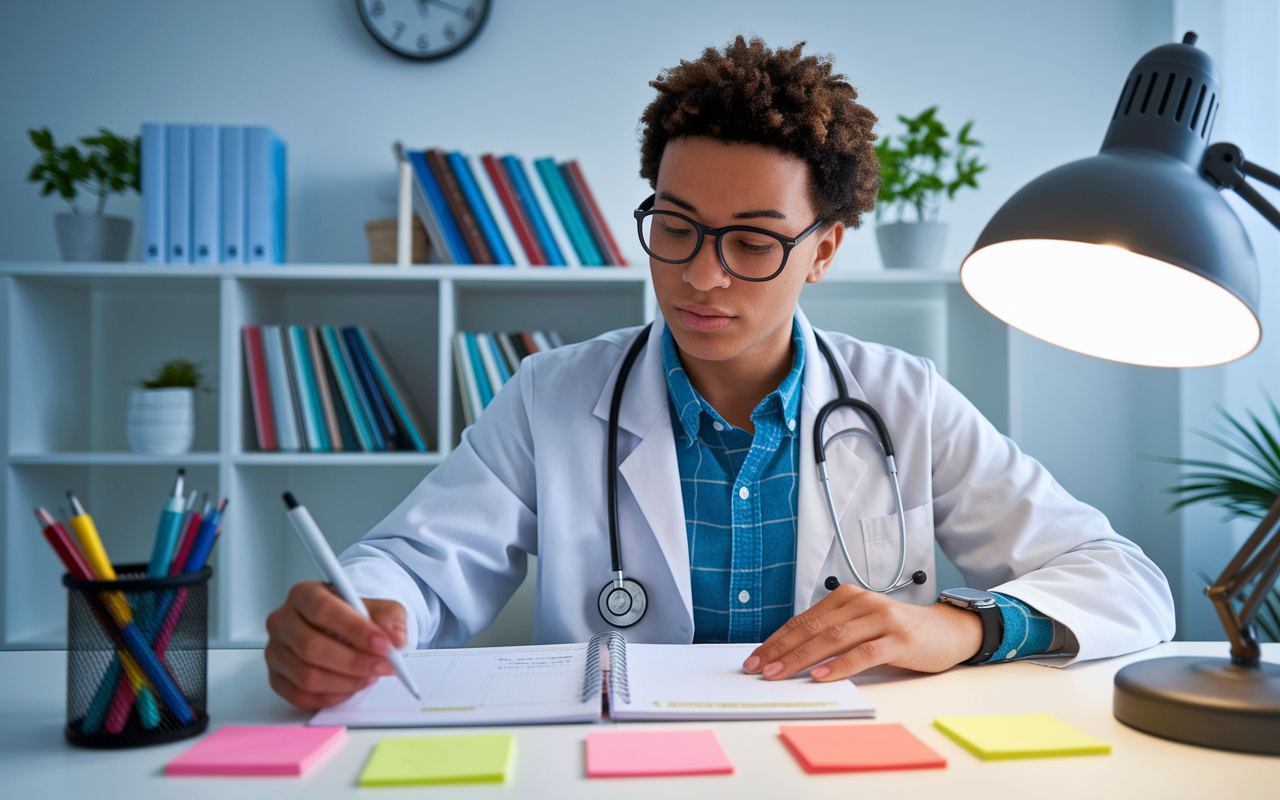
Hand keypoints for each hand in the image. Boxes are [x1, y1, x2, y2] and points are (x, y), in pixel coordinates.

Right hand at [265, 581, 407, 708]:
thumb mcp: (380, 608)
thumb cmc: (357, 616)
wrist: (345, 629)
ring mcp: (275, 651)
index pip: (323, 610)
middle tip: (384, 666)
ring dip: (346, 681)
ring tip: (370, 675)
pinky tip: (351, 686)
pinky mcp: (277, 678)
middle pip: (311, 647)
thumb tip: (396, 638)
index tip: (383, 644)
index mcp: (304, 594)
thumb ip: (390, 619)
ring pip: (306, 676)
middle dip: (354, 662)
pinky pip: (301, 696)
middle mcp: (283, 621)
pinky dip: (332, 696)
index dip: (354, 630)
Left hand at [742, 584, 982, 680]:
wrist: (948, 630)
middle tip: (758, 667)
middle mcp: (861, 603)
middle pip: (812, 628)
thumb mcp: (861, 626)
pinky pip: (864, 652)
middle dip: (781, 649)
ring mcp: (881, 619)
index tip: (755, 657)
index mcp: (846, 597)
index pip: (803, 620)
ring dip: (802, 658)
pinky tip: (821, 676)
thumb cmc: (898, 632)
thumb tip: (790, 656)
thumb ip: (833, 634)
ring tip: (779, 673)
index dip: (776, 639)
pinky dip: (840, 665)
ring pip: (833, 639)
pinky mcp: (899, 638)